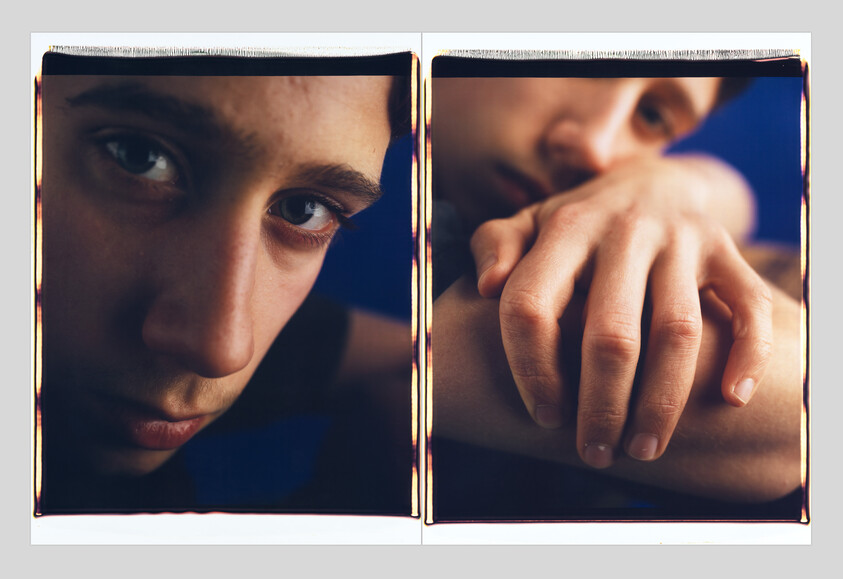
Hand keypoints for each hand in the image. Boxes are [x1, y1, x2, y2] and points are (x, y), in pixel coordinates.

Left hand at [469, 156, 773, 468]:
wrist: (650, 182)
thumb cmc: (576, 225)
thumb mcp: (527, 224)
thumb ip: (494, 247)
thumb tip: (486, 287)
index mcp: (564, 228)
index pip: (532, 306)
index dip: (531, 370)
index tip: (544, 415)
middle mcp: (623, 231)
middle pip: (610, 335)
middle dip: (600, 407)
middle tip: (595, 453)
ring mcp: (680, 240)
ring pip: (676, 333)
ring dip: (661, 402)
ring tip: (643, 449)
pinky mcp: (725, 250)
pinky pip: (748, 306)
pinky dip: (747, 355)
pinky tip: (731, 400)